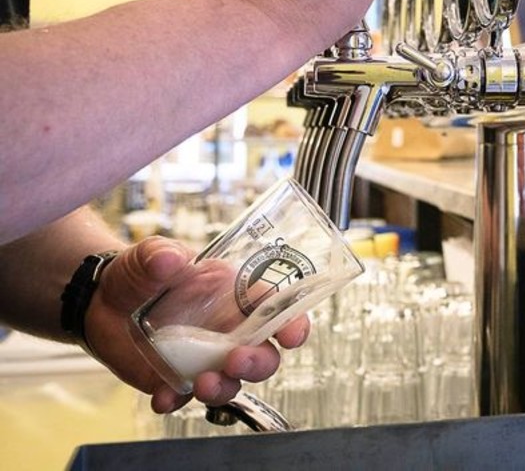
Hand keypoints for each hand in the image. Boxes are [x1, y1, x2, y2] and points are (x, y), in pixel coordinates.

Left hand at [84, 237, 309, 413]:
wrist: (101, 300)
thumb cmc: (140, 271)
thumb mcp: (150, 254)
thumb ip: (160, 254)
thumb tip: (171, 259)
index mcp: (233, 292)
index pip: (275, 307)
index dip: (292, 322)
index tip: (292, 335)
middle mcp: (227, 327)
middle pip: (263, 352)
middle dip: (257, 363)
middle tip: (235, 361)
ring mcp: (204, 356)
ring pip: (233, 381)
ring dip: (224, 387)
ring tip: (201, 384)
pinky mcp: (177, 377)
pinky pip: (186, 397)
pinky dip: (177, 401)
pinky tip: (163, 397)